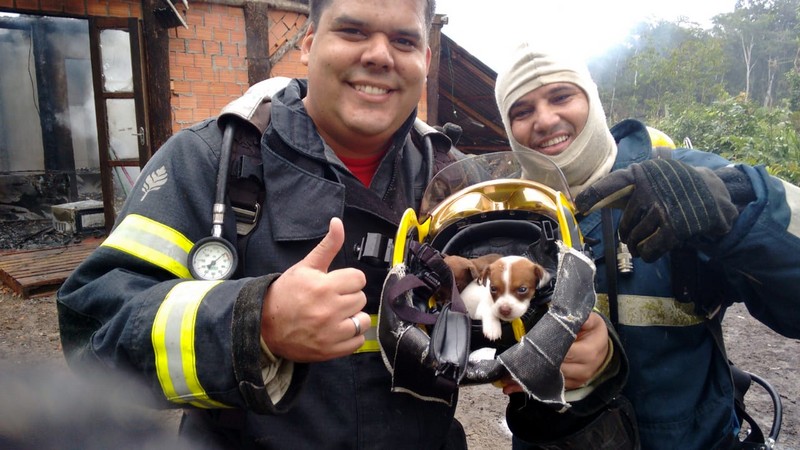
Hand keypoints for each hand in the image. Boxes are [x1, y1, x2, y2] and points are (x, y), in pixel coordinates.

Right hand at [261, 217, 369, 361]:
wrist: (265, 326)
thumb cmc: (286, 294)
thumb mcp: (305, 267)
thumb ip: (327, 246)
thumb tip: (338, 222)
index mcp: (324, 286)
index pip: (359, 279)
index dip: (348, 280)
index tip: (336, 284)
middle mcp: (329, 310)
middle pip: (361, 298)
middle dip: (348, 297)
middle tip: (332, 299)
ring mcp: (331, 333)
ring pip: (362, 320)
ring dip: (352, 317)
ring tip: (336, 315)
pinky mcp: (331, 350)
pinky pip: (357, 341)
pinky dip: (351, 335)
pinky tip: (336, 329)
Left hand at [496, 313, 608, 393]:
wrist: (603, 349)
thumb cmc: (593, 333)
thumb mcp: (591, 321)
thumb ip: (582, 317)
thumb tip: (568, 311)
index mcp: (589, 351)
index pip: (566, 352)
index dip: (549, 348)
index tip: (531, 345)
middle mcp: (584, 369)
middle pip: (556, 368)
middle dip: (536, 363)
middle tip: (514, 360)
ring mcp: (577, 380)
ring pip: (550, 380)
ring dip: (530, 378)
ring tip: (509, 374)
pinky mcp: (570, 386)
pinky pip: (549, 388)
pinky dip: (531, 387)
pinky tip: (512, 387)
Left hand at [575, 159, 738, 261]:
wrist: (713, 194)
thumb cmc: (673, 188)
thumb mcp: (651, 180)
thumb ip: (623, 190)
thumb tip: (587, 201)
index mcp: (641, 174)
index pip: (611, 183)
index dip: (594, 194)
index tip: (580, 206)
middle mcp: (649, 189)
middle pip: (625, 222)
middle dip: (627, 235)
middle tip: (631, 238)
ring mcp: (662, 208)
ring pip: (635, 238)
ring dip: (636, 247)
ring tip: (641, 245)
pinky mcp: (674, 227)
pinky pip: (649, 249)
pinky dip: (647, 254)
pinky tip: (649, 252)